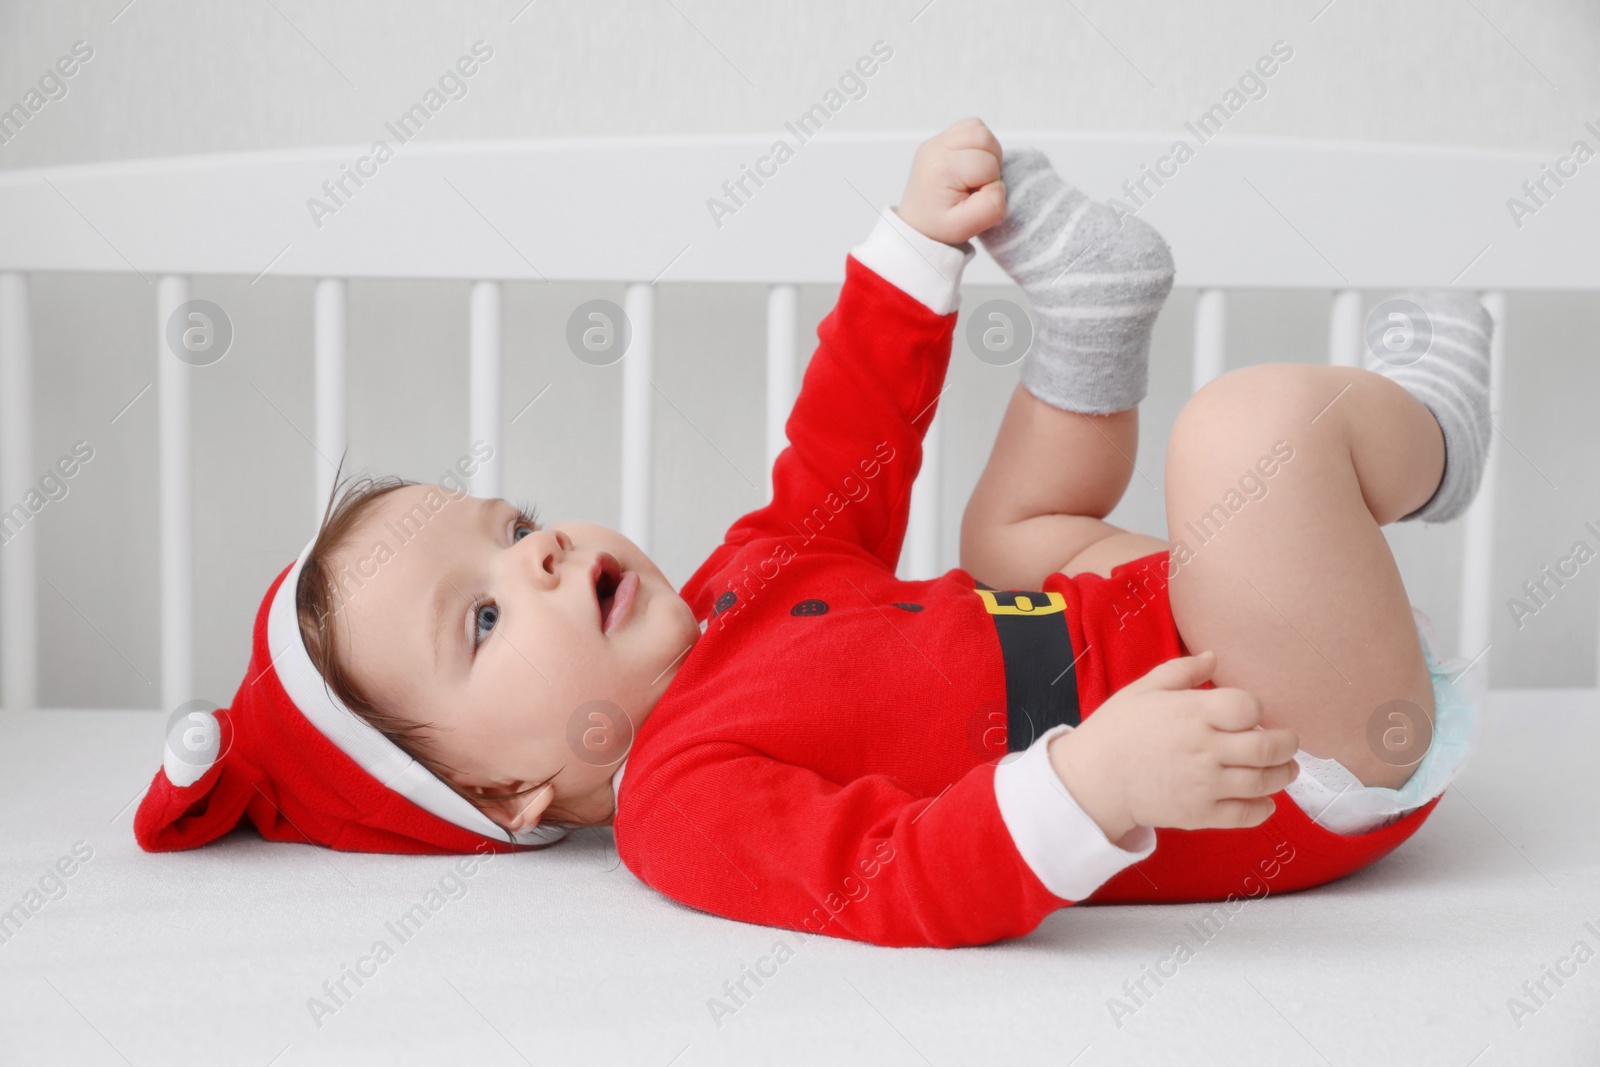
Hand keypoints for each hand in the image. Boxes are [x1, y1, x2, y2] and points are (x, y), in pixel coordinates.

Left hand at [895, 117, 1005, 247]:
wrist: (919, 224)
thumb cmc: (939, 225)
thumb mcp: (966, 227)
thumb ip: (991, 206)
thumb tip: (998, 184)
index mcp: (941, 168)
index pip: (987, 164)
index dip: (990, 183)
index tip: (974, 197)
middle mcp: (936, 148)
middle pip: (984, 138)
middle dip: (991, 163)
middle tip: (977, 184)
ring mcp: (936, 141)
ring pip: (979, 129)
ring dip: (986, 151)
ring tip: (974, 174)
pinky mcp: (940, 139)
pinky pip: (971, 127)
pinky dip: (978, 144)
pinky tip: (969, 164)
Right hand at [1047, 650, 1301, 841]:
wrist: (1092, 780)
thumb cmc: (1116, 730)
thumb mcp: (1143, 689)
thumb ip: (1182, 671)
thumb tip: (1214, 656)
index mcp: (1192, 713)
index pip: (1248, 707)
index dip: (1256, 709)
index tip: (1251, 714)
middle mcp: (1205, 748)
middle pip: (1267, 747)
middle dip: (1287, 744)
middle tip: (1287, 742)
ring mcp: (1205, 784)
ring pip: (1263, 781)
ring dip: (1283, 774)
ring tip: (1285, 769)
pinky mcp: (1201, 814)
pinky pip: (1245, 814)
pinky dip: (1264, 808)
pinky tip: (1266, 800)